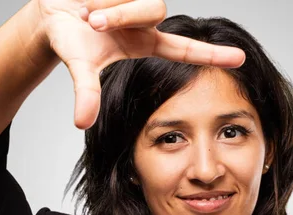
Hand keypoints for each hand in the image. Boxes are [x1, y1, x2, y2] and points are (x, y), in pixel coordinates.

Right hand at [32, 0, 245, 128]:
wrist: (51, 15)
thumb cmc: (72, 42)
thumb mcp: (80, 68)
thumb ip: (86, 93)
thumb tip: (82, 123)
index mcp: (146, 43)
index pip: (186, 49)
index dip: (213, 54)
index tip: (241, 58)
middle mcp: (147, 21)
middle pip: (156, 11)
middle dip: (122, 16)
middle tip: (92, 23)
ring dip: (113, 8)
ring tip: (87, 14)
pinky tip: (89, 0)